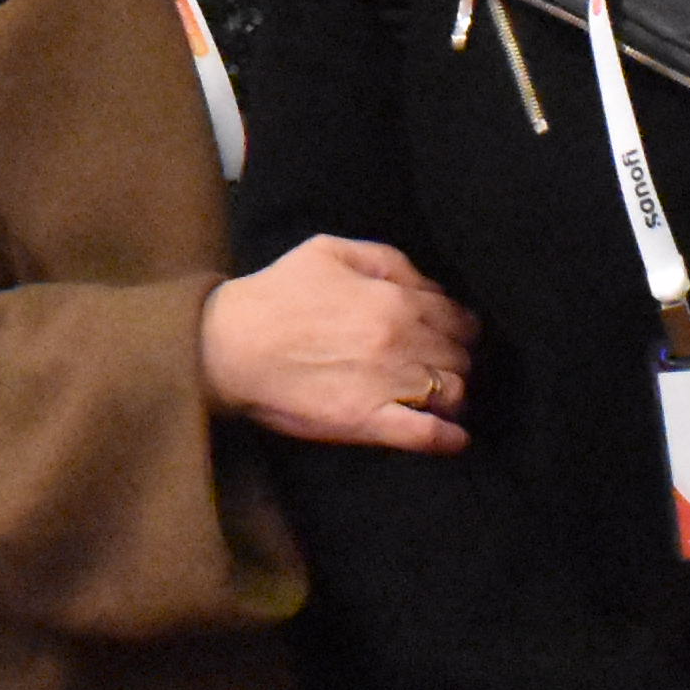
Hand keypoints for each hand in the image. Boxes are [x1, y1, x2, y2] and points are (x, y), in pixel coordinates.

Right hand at [198, 235, 474, 451]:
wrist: (228, 346)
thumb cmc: (275, 295)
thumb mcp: (329, 251)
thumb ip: (388, 260)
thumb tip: (429, 284)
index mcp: (394, 298)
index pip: (458, 316)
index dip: (461, 326)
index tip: (453, 334)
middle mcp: (400, 340)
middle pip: (461, 355)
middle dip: (458, 358)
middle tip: (444, 364)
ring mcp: (386, 383)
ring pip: (454, 392)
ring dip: (454, 393)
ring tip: (441, 395)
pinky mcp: (367, 421)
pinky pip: (427, 435)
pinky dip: (449, 438)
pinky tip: (456, 437)